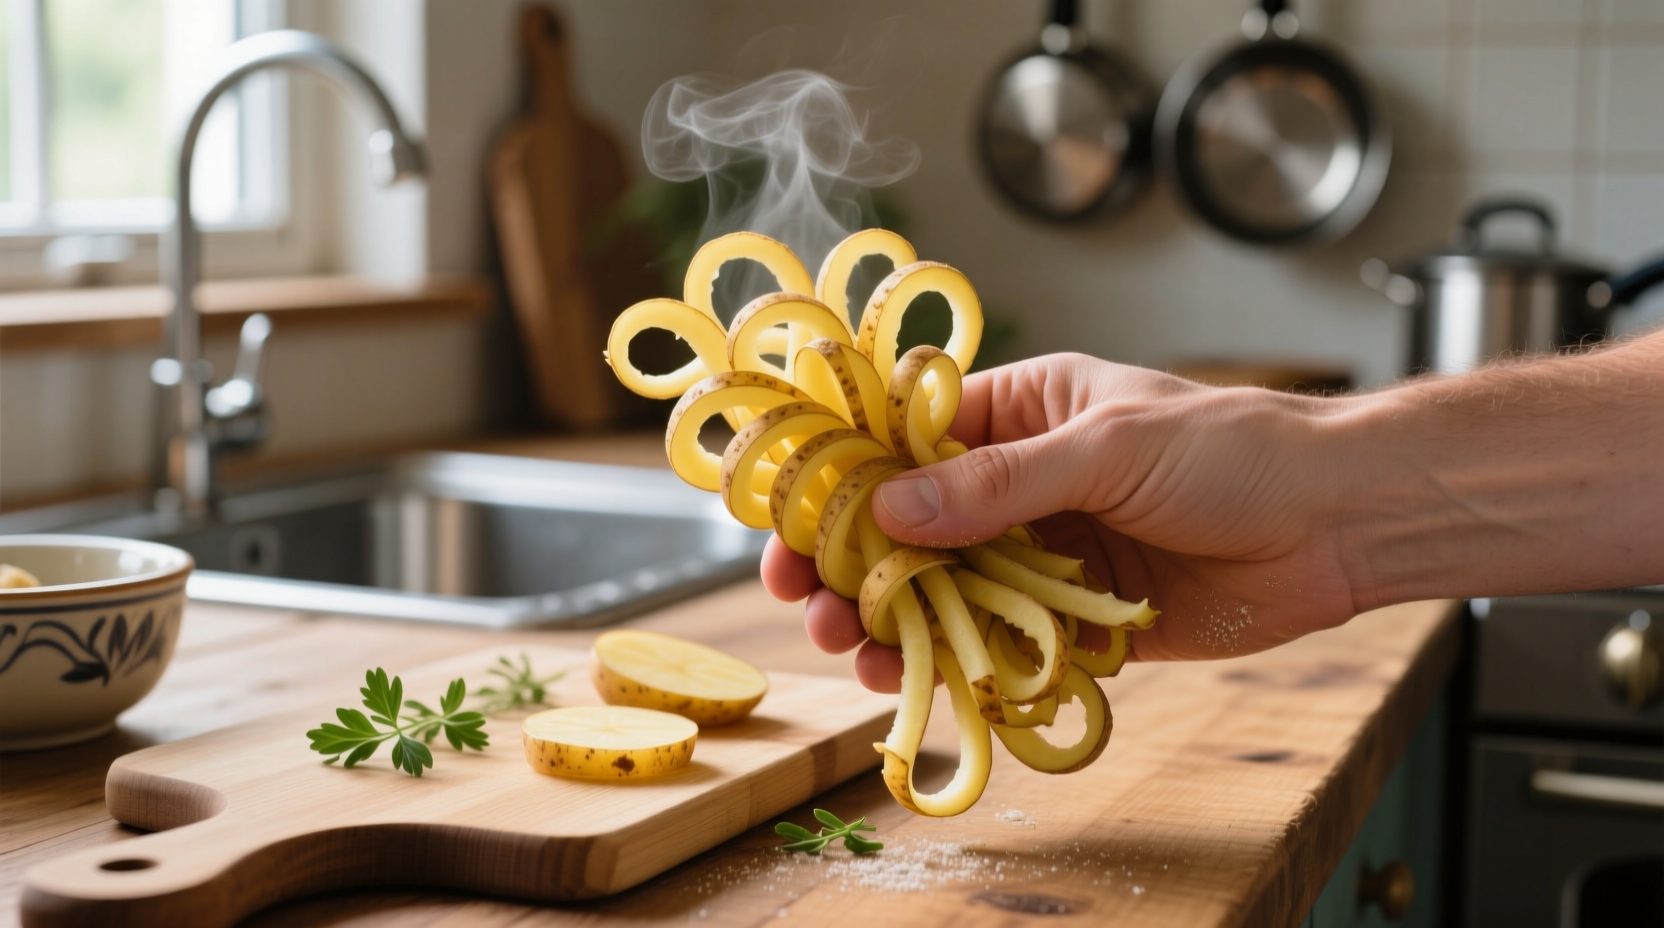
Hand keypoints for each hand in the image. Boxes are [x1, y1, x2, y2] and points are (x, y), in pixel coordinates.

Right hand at [761, 352, 1364, 691]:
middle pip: (913, 522)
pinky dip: (956, 659)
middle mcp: (1025, 483)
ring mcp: (1048, 553)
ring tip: (849, 644)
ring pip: (947, 587)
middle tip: (804, 595)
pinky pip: (1001, 641)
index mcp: (1025, 412)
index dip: (844, 475)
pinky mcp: (1078, 619)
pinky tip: (914, 675)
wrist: (1338, 520)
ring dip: (893, 615)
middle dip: (854, 557)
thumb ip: (1000, 484)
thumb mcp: (1108, 446)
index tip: (790, 515)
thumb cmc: (1235, 449)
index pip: (909, 438)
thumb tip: (891, 510)